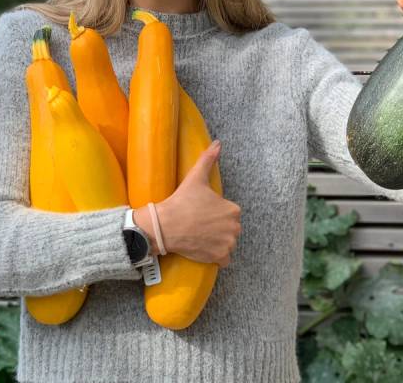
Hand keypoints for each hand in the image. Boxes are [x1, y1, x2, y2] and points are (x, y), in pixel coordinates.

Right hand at [152, 140, 240, 267]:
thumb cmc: (182, 201)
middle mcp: (235, 228)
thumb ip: (208, 159)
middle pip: (229, 228)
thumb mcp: (196, 178)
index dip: (215, 212)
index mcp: (233, 209)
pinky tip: (204, 248)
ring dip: (218, 241)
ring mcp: (228, 244)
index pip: (229, 213)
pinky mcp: (220, 258)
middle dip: (218, 227)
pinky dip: (217, 256)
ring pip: (227, 243)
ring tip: (200, 236)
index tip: (202, 212)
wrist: (166, 225)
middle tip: (199, 224)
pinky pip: (224, 258)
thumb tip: (217, 143)